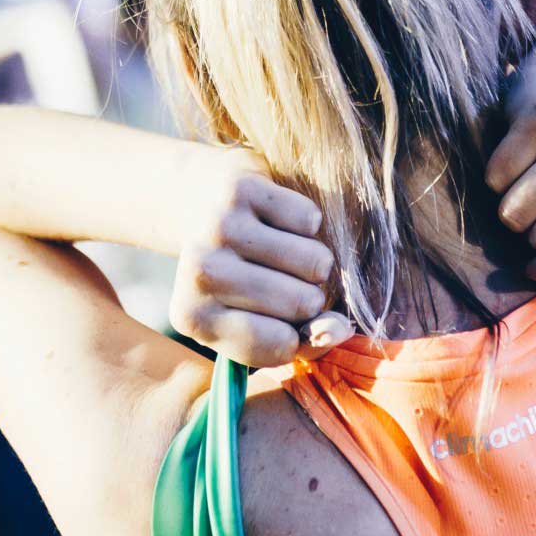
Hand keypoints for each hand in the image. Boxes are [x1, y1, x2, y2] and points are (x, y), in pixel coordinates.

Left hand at [168, 157, 342, 367]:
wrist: (198, 207)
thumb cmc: (241, 280)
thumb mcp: (261, 323)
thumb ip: (309, 340)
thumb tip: (341, 328)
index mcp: (193, 318)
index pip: (279, 345)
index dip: (296, 338)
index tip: (279, 324)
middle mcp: (200, 272)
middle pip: (303, 304)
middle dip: (310, 298)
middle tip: (283, 284)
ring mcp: (219, 228)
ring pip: (315, 261)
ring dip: (315, 263)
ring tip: (286, 258)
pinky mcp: (241, 189)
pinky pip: (310, 220)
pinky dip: (306, 226)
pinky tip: (278, 225)